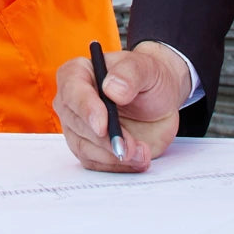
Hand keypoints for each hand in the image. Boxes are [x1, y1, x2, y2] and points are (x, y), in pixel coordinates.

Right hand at [53, 41, 188, 173]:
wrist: (161, 101)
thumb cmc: (148, 78)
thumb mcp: (146, 68)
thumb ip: (130, 74)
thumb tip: (112, 89)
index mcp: (79, 72)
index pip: (72, 91)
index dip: (85, 109)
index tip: (103, 126)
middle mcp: (73, 101)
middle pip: (76, 124)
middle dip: (105, 139)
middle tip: (130, 147)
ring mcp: (79, 127)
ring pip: (84, 148)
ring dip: (113, 156)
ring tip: (141, 153)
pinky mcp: (91, 148)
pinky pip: (96, 163)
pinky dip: (117, 166)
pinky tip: (138, 158)